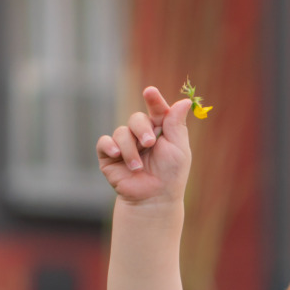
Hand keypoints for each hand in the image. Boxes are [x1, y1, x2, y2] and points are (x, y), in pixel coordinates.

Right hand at [97, 86, 193, 207]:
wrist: (153, 198)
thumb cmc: (170, 175)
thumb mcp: (179, 148)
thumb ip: (177, 124)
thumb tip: (184, 101)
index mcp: (160, 130)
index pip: (157, 110)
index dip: (154, 100)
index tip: (150, 92)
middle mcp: (141, 134)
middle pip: (136, 118)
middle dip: (142, 130)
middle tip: (149, 144)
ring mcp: (124, 144)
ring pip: (121, 132)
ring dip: (130, 149)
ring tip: (138, 167)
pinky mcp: (109, 155)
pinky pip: (104, 142)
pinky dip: (109, 146)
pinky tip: (117, 154)